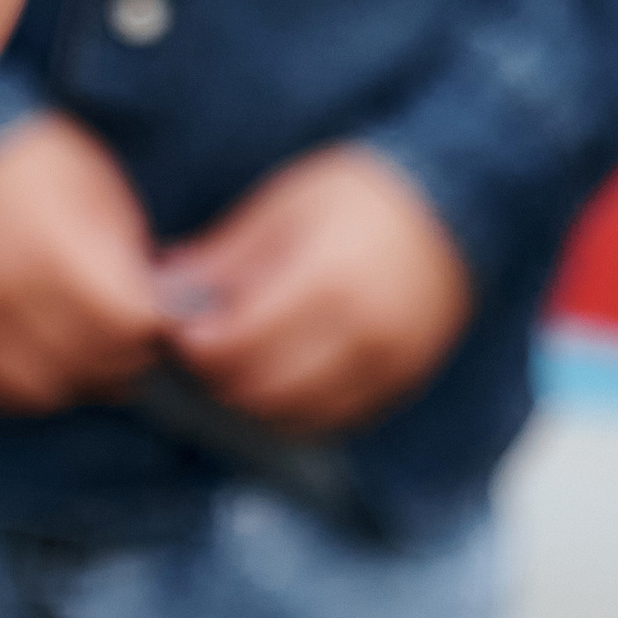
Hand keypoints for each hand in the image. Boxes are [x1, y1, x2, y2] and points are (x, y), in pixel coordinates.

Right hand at [0, 113, 163, 414]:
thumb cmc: (34, 165)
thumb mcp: (97, 191)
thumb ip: (127, 258)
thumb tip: (154, 314)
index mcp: (52, 249)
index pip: (127, 322)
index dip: (153, 322)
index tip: (157, 311)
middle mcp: (4, 293)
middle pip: (90, 360)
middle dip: (126, 353)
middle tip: (132, 336)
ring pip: (42, 391)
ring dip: (78, 380)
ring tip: (93, 353)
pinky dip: (28, 388)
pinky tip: (49, 362)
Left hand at [160, 145, 472, 435]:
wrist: (452, 207)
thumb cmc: (359, 197)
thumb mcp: (285, 206)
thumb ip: (226, 255)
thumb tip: (166, 289)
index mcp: (329, 276)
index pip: (241, 341)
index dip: (197, 346)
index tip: (177, 332)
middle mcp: (364, 330)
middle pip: (264, 387)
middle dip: (218, 378)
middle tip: (199, 355)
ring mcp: (389, 363)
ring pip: (298, 414)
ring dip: (254, 402)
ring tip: (234, 368)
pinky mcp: (403, 382)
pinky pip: (336, 420)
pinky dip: (297, 411)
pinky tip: (278, 382)